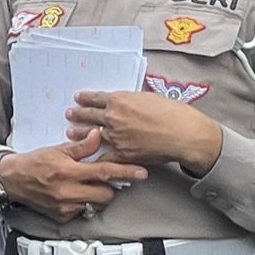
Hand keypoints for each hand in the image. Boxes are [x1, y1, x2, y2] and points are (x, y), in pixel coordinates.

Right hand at [0, 130, 147, 222]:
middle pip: (106, 194)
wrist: (11, 180)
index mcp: (68, 171)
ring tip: (88, 185)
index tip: (141, 172)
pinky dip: (83, 203)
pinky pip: (82, 212)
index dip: (125, 172)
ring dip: (97, 196)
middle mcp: (68, 191)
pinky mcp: (62, 216)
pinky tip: (75, 194)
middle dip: (110, 186)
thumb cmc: (33, 163)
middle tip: (104, 178)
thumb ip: (81, 146)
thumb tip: (99, 135)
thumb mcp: (57, 150)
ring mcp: (65, 206)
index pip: (104, 172)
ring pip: (96, 205)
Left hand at [68, 90, 222, 173]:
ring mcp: (116, 136)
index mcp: (120, 100)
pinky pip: (104, 155)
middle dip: (78, 114)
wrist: (184, 134)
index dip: (86, 99)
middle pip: (89, 115)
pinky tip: (88, 156)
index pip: (96, 98)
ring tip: (70, 132)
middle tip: (70, 113)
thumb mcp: (149, 98)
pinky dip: (96, 156)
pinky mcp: (123, 153)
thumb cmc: (173, 114)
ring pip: (91, 135)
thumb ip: (132, 100)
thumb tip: (125, 102)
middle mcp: (114, 117)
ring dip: (79, 133)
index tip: (78, 98)